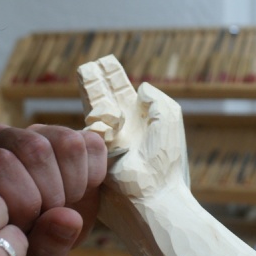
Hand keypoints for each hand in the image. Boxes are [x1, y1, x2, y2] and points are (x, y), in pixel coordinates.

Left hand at [0, 123, 106, 255]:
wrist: (34, 245)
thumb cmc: (17, 255)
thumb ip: (42, 248)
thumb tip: (68, 216)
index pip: (1, 162)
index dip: (23, 202)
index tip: (26, 232)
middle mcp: (3, 141)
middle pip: (35, 148)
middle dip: (51, 193)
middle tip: (49, 218)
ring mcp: (38, 135)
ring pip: (65, 141)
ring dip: (74, 181)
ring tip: (66, 204)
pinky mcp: (69, 138)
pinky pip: (92, 144)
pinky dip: (94, 172)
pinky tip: (82, 192)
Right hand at [79, 54, 189, 197]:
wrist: (154, 194)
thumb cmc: (166, 161)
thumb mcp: (169, 120)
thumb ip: (157, 99)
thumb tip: (140, 87)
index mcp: (140, 120)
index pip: (121, 91)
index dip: (112, 76)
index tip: (104, 62)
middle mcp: (121, 128)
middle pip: (103, 97)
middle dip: (95, 81)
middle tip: (88, 66)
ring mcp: (106, 140)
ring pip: (93, 109)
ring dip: (90, 90)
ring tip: (86, 71)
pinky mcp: (94, 154)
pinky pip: (90, 129)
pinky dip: (97, 118)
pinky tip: (105, 113)